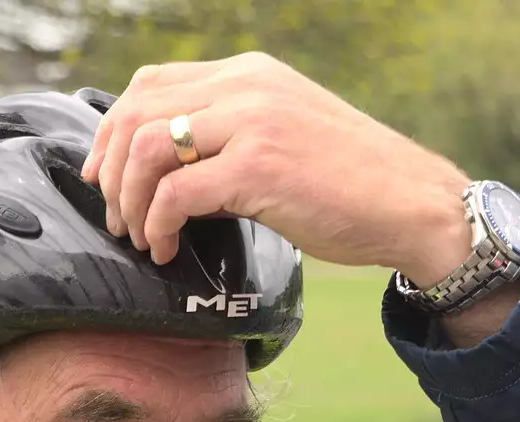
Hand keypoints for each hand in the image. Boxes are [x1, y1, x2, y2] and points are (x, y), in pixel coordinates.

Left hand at [80, 52, 471, 286]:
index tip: (106, 176)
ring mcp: (253, 122)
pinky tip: (168, 249)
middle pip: (137, 110)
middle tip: (115, 216)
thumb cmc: (352, 185)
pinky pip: (176, 193)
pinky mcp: (259, 167)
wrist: (413, 204)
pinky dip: (158, 225)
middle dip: (112, 169)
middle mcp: (248, 87)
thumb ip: (229, 143)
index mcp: (251, 74)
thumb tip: (167, 179)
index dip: (114, 129)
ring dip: (130, 200)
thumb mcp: (284, 140)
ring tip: (142, 237)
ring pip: (148, 147)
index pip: (153, 82)